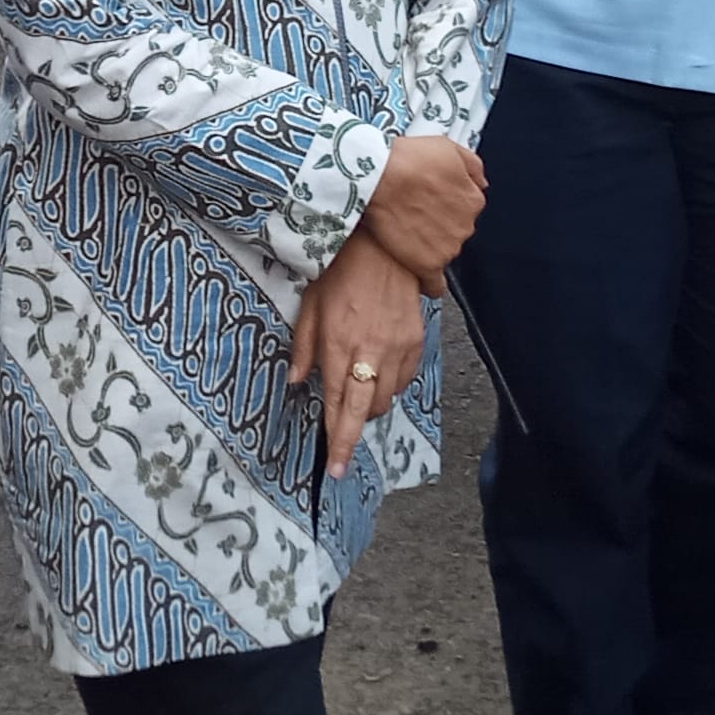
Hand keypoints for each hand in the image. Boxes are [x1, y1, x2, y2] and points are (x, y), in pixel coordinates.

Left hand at [287, 235, 425, 477]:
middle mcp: (370, 353)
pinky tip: (377, 372)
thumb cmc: (340, 272)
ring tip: (356, 394)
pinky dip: (390, 385)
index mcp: (339, 346)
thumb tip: (297, 382)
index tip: (334, 468)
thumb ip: (304, 347)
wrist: (384, 246)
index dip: (337, 441)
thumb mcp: (310, 306)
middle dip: (352, 435)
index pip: (339, 407)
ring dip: (370, 405)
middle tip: (342, 452)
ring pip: (386, 399)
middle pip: (365, 412)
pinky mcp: (416, 341)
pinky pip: (404, 380)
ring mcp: (397, 349)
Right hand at [351, 132, 488, 288]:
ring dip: (427, 247)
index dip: (445, 205)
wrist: (379, 176)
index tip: (428, 201)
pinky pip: (434, 284)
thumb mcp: (447, 147)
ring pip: (442, 253)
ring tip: (403, 233)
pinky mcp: (427, 264)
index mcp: (472, 200)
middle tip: (411, 214)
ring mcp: (448, 248)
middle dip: (437, 225)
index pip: (466, 209)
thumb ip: (472, 166)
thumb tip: (482, 183)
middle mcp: (465, 227)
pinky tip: (418, 275)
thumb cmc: (409, 158)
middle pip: (454, 232)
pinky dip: (428, 283)